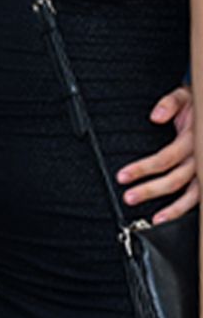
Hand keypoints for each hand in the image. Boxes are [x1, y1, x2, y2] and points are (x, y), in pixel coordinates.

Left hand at [119, 85, 195, 221]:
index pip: (165, 158)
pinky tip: (172, 218)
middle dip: (150, 190)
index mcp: (193, 138)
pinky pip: (198, 196)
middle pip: (175, 179)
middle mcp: (200, 156)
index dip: (143, 168)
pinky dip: (186, 209)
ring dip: (174, 209)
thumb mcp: (185, 97)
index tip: (123, 176)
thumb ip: (170, 103)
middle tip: (129, 197)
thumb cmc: (197, 106)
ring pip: (192, 193)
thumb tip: (156, 116)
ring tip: (155, 220)